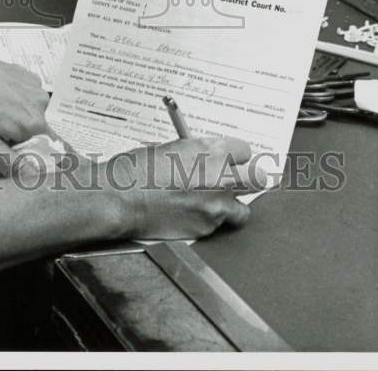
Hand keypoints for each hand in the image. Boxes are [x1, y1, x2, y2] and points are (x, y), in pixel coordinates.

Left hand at [0, 49, 50, 157]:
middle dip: (18, 135)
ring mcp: (32, 83)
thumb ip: (11, 162)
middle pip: (36, 129)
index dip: (30, 153)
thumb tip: (33, 174)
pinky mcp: (21, 71)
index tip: (11, 152)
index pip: (48, 147)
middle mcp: (40, 101)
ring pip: (29, 110)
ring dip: (14, 116)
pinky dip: (11, 98)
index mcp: (34, 122)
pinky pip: (24, 93)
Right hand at [101, 136, 266, 240]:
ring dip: (231, 205)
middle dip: (248, 178)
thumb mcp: (168, 148)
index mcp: (209, 150)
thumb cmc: (135, 170)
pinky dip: (210, 221)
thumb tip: (203, 158)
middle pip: (257, 177)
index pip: (244, 150)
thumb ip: (194, 153)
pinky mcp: (207, 228)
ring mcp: (215, 206)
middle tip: (237, 180)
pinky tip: (192, 214)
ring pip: (242, 209)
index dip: (235, 155)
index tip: (229, 159)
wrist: (120, 198)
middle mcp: (219, 177)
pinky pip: (219, 224)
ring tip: (212, 203)